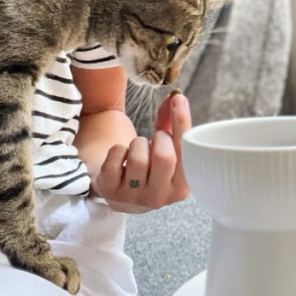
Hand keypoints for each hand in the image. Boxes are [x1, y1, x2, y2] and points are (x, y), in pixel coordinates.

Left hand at [96, 93, 190, 212]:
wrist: (120, 191)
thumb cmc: (150, 166)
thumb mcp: (167, 151)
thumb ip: (172, 124)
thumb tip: (176, 97)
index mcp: (181, 188)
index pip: (186, 153)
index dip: (182, 123)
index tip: (178, 99)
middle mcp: (159, 198)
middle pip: (164, 157)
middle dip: (159, 138)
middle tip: (156, 139)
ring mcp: (133, 198)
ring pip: (138, 158)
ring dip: (137, 144)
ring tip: (138, 149)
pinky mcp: (110, 191)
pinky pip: (116, 157)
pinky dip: (118, 149)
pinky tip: (121, 158)